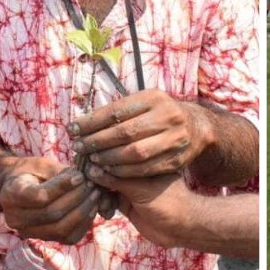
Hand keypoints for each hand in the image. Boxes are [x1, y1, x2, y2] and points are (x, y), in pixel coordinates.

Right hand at [0, 160, 101, 243]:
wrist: (21, 187)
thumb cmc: (35, 172)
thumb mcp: (44, 166)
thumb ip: (61, 174)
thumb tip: (83, 180)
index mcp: (11, 194)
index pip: (39, 196)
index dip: (62, 187)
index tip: (80, 176)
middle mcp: (15, 218)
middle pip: (51, 214)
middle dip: (77, 198)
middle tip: (92, 184)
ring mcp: (28, 232)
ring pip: (60, 228)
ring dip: (83, 211)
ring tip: (95, 194)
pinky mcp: (43, 239)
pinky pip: (68, 237)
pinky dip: (84, 223)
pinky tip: (92, 207)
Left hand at [69, 89, 211, 178]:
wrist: (196, 128)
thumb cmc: (159, 115)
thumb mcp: (144, 104)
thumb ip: (119, 111)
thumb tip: (81, 124)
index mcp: (156, 98)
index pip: (116, 111)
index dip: (91, 122)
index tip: (73, 129)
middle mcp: (168, 116)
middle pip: (124, 132)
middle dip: (97, 141)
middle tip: (79, 147)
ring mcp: (175, 138)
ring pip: (134, 153)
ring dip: (108, 159)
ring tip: (91, 159)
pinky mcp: (176, 158)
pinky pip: (144, 168)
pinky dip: (122, 171)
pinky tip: (108, 170)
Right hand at [85, 166, 187, 248]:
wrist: (181, 228)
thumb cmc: (169, 203)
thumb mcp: (141, 189)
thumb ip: (117, 179)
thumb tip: (91, 168)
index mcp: (143, 159)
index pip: (116, 153)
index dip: (100, 158)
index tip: (84, 165)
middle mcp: (135, 170)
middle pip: (107, 168)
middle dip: (95, 177)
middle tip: (87, 186)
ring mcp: (130, 186)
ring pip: (104, 184)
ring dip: (98, 193)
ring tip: (99, 201)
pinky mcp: (126, 202)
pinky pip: (107, 199)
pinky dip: (103, 204)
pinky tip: (105, 212)